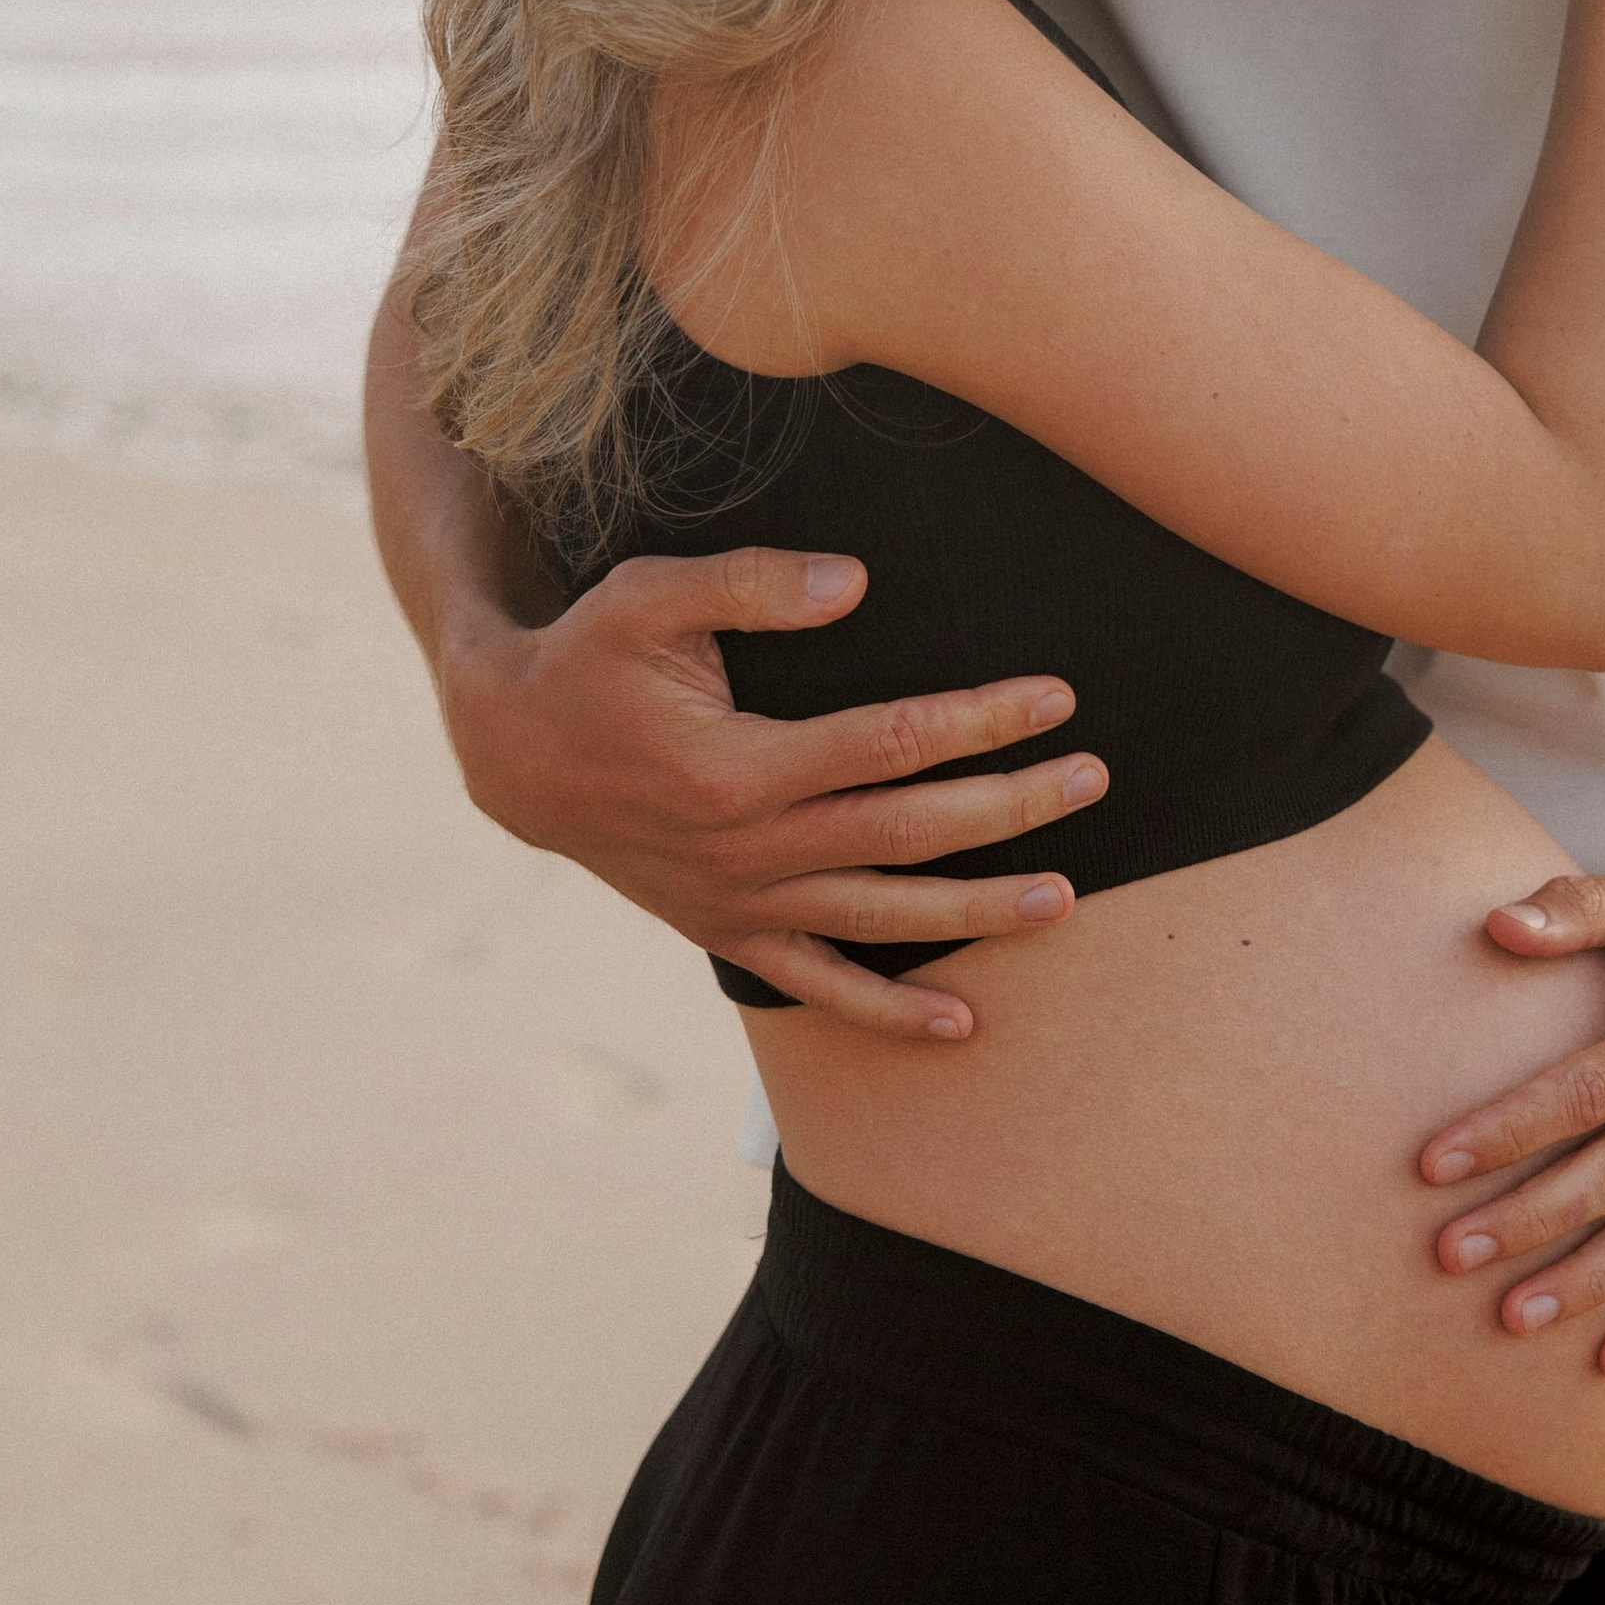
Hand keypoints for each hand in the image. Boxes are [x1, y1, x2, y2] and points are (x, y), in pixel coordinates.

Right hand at [437, 545, 1107, 1036]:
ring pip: (881, 918)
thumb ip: (750, 584)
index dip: (979, 720)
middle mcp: (746, 849)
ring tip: (1065, 900)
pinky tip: (963, 1023)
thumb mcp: (644, 596)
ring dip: (978, 912)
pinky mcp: (729, 932)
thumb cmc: (587, 660)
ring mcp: (740, 902)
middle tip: (1093, 778)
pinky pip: (821, 986)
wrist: (510, 755)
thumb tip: (853, 580)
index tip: (1055, 697)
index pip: (889, 743)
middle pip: (906, 833)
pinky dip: (891, 1012)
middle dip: (1009, 807)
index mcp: (734, 767)